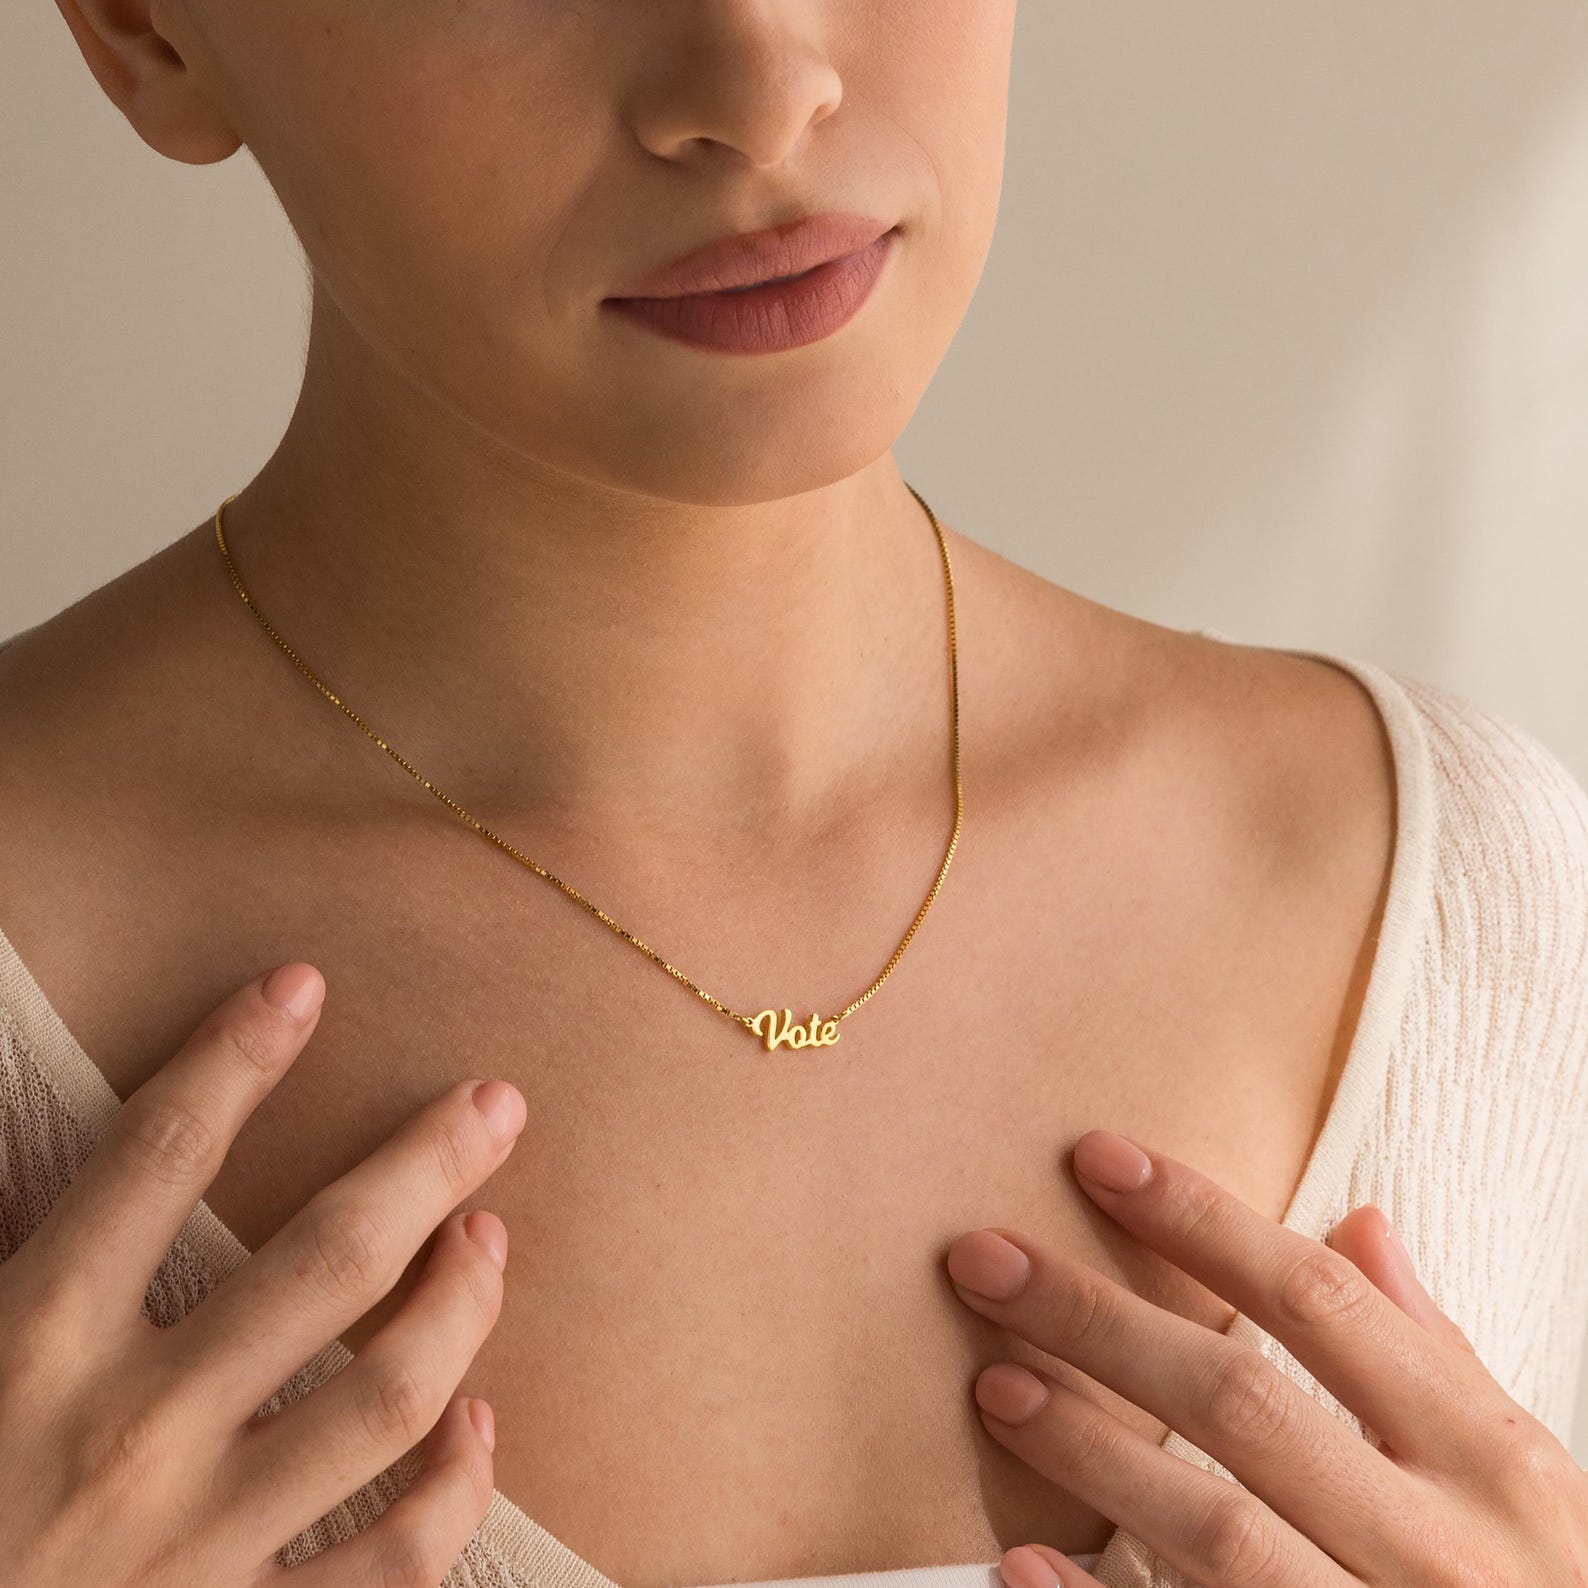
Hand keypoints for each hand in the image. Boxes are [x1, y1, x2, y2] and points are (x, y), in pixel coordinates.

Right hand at [0, 961, 526, 1586]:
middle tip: (497, 1102)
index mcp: (29, 1351)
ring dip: (461, 1305)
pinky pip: (395, 1560)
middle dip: (426, 1165)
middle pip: (325, 1261)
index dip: (234, 1058)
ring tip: (489, 1237)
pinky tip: (478, 1422)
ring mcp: (195, 1550)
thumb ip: (12, 1257)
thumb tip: (49, 1159)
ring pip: (387, 1395)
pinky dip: (456, 1487)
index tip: (302, 985)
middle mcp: (127, 1439)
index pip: (153, 1161)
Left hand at [943, 1129, 1587, 1586]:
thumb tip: (1358, 1222)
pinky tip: (1024, 1563)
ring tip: (994, 1387)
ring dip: (1091, 1451)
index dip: (1200, 1220)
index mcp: (1489, 1458)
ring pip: (1213, 1528)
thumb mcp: (1525, 1477)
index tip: (1097, 1160)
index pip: (1318, 1302)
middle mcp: (1438, 1546)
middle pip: (1238, 1401)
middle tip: (985, 1263)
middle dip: (1099, 1321)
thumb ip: (1436, 1353)